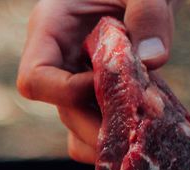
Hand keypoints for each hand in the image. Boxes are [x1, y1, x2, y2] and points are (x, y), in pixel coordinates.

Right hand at [17, 0, 177, 162]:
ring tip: (148, 132)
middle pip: (64, 111)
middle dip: (100, 125)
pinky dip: (121, 137)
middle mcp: (60, 60)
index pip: (35, 79)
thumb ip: (149, 12)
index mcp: (51, 28)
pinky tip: (150, 128)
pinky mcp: (100, 94)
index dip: (67, 92)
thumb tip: (154, 60)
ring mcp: (78, 80)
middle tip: (141, 130)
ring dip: (111, 137)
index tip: (110, 83)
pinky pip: (97, 129)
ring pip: (79, 128)